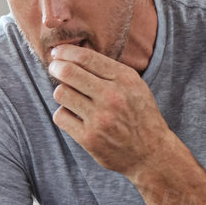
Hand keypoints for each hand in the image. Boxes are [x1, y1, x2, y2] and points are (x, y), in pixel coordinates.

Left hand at [47, 44, 170, 179]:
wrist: (151, 153)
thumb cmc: (139, 115)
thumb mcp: (134, 86)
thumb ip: (109, 70)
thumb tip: (73, 54)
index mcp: (125, 79)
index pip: (86, 57)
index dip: (65, 51)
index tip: (57, 52)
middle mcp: (112, 96)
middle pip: (68, 72)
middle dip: (56, 67)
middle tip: (54, 68)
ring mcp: (100, 118)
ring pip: (61, 93)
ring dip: (62, 92)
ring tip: (71, 97)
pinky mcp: (89, 138)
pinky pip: (60, 116)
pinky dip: (64, 114)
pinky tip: (74, 116)